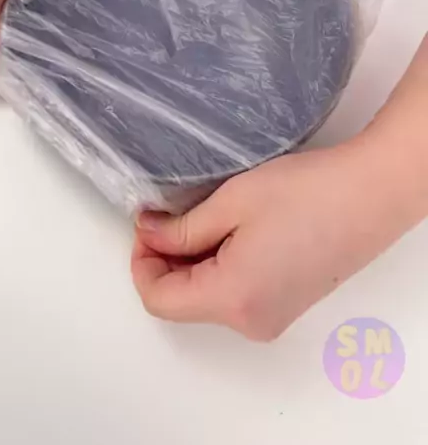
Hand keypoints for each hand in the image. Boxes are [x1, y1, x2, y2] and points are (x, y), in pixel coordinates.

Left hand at [132, 129, 424, 340]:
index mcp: (232, 299)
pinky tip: (231, 231)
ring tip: (205, 217)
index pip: (160, 299)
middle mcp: (251, 321)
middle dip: (166, 260)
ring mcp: (273, 317)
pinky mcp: (287, 304)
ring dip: (193, 262)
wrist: (371, 194)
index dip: (142, 261)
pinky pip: (236, 295)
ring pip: (209, 298)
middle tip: (169, 213)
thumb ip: (182, 228)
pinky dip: (220, 267)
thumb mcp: (232, 202)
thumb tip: (149, 235)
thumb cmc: (308, 193)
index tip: (146, 224)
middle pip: (183, 302)